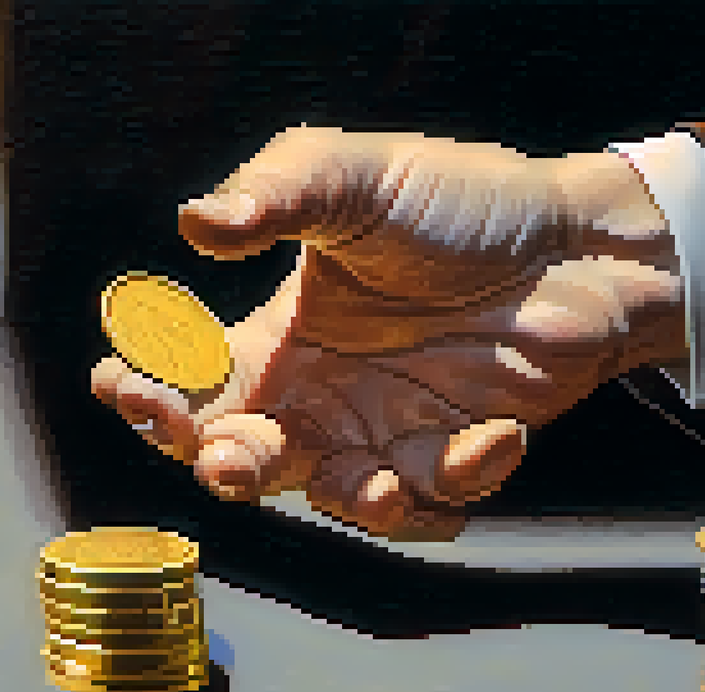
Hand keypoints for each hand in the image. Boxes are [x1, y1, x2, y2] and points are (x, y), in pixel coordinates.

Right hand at [93, 127, 686, 540]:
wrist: (576, 243)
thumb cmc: (461, 201)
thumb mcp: (358, 178)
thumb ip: (279, 195)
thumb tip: (196, 223)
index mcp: (278, 336)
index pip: (192, 381)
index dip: (149, 393)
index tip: (128, 386)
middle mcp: (319, 395)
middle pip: (244, 456)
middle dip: (226, 465)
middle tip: (229, 458)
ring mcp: (383, 429)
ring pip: (336, 497)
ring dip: (347, 501)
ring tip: (374, 483)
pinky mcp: (449, 454)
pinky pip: (431, 496)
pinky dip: (456, 482)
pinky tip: (495, 436)